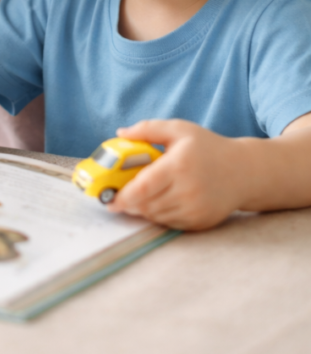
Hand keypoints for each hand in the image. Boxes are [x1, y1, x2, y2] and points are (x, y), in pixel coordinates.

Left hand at [108, 119, 242, 229]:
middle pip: (146, 205)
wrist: (244, 171)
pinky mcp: (201, 222)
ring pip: (156, 216)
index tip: (108, 199)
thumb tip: (120, 134)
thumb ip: (147, 129)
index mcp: (179, 166)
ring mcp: (195, 209)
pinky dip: (159, 216)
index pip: (143, 188)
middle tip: (117, 198)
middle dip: (129, 203)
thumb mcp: (179, 129)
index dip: (122, 197)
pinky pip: (170, 224)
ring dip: (142, 210)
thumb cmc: (208, 147)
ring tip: (137, 198)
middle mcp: (188, 190)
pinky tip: (158, 203)